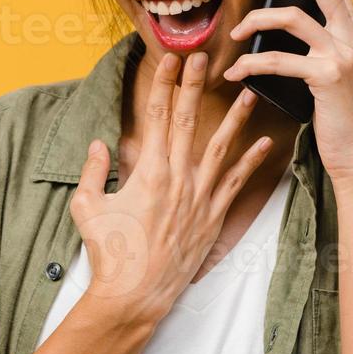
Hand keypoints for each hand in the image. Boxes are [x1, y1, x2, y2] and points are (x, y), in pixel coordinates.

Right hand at [70, 51, 273, 326]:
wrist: (135, 293)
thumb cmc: (109, 253)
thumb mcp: (87, 207)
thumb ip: (93, 171)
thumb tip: (98, 144)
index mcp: (148, 171)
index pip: (158, 116)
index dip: (165, 84)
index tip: (171, 61)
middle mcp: (178, 178)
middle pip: (189, 121)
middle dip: (196, 87)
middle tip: (205, 59)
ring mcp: (199, 197)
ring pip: (221, 148)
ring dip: (236, 118)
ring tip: (250, 93)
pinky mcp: (212, 217)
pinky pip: (236, 184)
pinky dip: (251, 162)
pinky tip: (265, 144)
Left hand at [223, 0, 352, 186]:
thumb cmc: (337, 113)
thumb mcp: (333, 70)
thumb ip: (320, 43)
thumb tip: (288, 22)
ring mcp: (342, 55)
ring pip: (293, 17)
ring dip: (257, 20)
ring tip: (237, 31)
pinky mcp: (327, 77)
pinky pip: (279, 59)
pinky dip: (251, 64)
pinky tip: (235, 73)